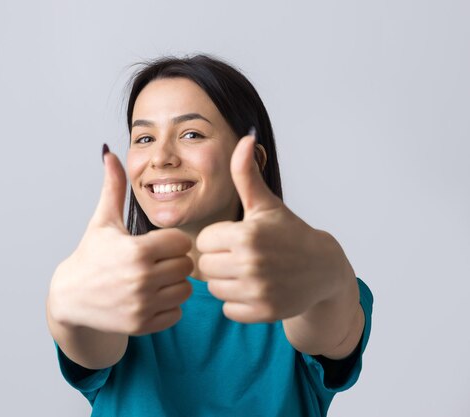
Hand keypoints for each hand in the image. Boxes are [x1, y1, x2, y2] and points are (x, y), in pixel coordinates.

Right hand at [48, 147, 193, 334]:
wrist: (71, 297)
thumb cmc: (91, 255)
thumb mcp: (103, 221)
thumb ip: (114, 187)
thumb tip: (109, 152)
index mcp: (137, 251)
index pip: (181, 242)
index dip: (170, 241)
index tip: (156, 244)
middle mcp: (141, 280)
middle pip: (186, 266)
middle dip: (174, 261)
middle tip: (156, 261)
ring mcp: (142, 305)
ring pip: (184, 290)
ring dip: (173, 284)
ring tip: (154, 278)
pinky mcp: (142, 325)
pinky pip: (177, 313)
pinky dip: (168, 306)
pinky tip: (150, 297)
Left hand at [197, 134, 345, 322]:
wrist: (323, 269)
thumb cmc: (288, 232)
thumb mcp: (266, 204)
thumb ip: (246, 174)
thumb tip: (245, 138)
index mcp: (246, 235)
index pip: (203, 241)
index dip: (218, 239)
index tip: (237, 237)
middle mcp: (251, 264)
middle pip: (205, 266)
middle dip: (219, 260)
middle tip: (241, 256)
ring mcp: (258, 291)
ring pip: (215, 289)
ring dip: (227, 282)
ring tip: (248, 271)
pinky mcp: (264, 312)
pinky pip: (229, 310)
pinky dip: (238, 302)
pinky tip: (255, 289)